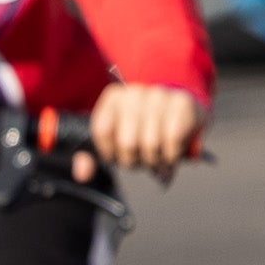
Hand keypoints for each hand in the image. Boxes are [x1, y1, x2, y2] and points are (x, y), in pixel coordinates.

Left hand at [88, 83, 203, 179]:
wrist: (179, 113)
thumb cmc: (142, 131)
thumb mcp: (111, 143)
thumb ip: (89, 159)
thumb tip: (82, 172)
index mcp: (113, 97)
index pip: (102, 131)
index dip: (111, 153)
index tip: (119, 155)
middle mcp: (135, 92)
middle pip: (128, 143)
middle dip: (136, 159)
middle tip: (142, 156)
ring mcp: (159, 95)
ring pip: (151, 144)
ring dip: (155, 159)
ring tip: (158, 153)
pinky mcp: (182, 103)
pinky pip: (172, 140)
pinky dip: (172, 154)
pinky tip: (172, 149)